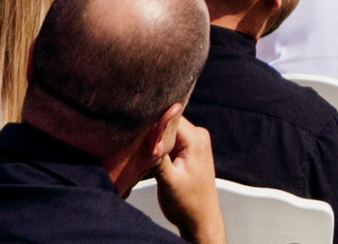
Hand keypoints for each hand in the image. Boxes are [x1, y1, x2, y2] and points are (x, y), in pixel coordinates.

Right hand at [148, 112, 226, 243]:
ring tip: (143, 155)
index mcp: (196, 138)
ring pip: (168, 132)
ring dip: (155, 142)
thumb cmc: (188, 204)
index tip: (136, 133)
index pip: (170, 118)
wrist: (200, 220)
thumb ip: (159, 156)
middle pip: (168, 123)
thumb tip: (149, 133)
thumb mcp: (169, 181)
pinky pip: (171, 141)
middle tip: (137, 147)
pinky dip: (160, 148)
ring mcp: (194, 142)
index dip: (152, 124)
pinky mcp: (189, 150)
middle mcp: (197, 135)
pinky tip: (151, 159)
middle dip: (152, 133)